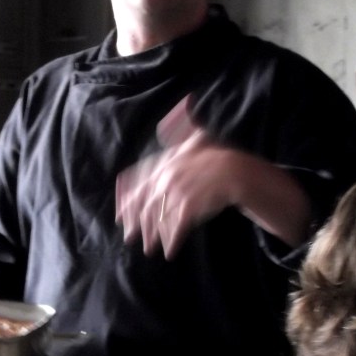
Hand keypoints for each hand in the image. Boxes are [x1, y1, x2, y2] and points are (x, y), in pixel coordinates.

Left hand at [116, 95, 240, 257]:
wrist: (237, 172)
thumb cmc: (216, 157)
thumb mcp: (198, 139)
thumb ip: (183, 128)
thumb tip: (184, 103)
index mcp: (164, 163)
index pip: (137, 183)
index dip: (126, 201)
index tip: (119, 216)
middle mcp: (166, 176)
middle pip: (144, 204)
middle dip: (135, 224)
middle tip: (129, 238)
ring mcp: (176, 191)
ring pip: (158, 218)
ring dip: (153, 236)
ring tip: (150, 249)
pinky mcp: (189, 206)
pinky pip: (176, 227)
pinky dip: (172, 241)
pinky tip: (170, 251)